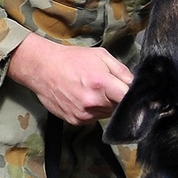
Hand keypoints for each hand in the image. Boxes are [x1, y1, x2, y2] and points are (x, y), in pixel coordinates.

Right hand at [7, 32, 132, 124]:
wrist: (43, 68)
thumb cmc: (72, 59)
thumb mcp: (100, 55)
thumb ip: (121, 70)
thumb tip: (135, 83)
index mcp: (102, 84)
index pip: (128, 98)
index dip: (132, 96)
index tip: (132, 93)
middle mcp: (93, 102)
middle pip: (119, 108)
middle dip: (117, 99)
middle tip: (108, 87)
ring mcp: (84, 114)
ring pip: (107, 114)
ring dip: (106, 105)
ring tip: (94, 91)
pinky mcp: (76, 121)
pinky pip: (93, 118)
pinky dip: (93, 111)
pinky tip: (84, 98)